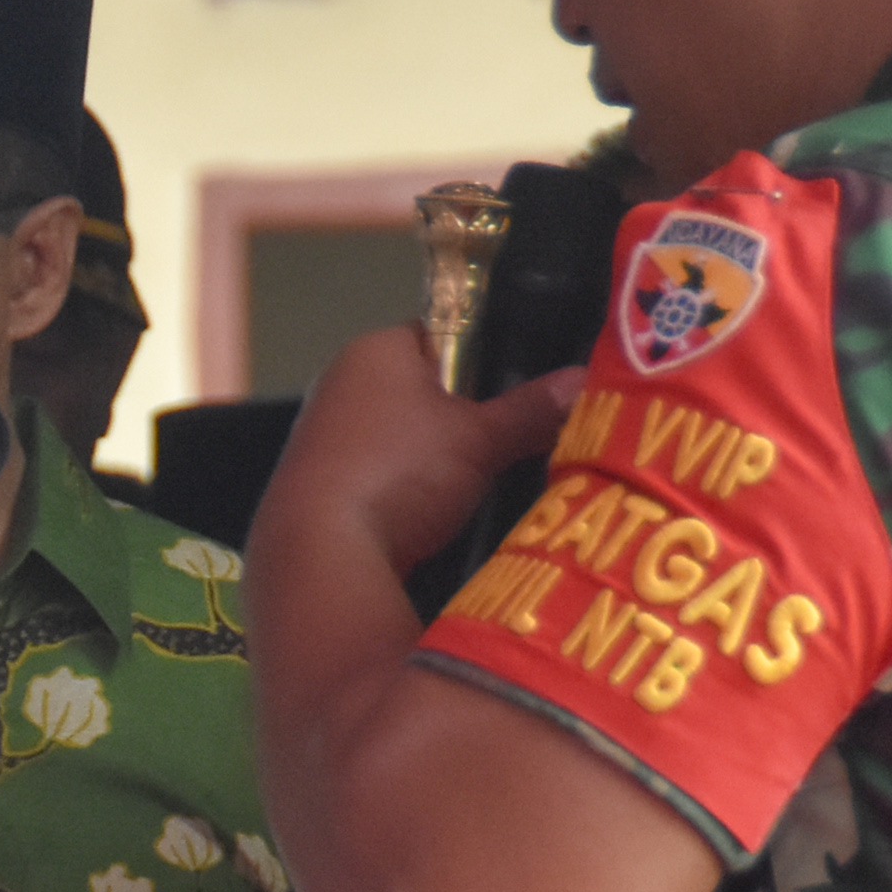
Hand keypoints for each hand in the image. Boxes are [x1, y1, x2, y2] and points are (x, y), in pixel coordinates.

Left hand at [251, 326, 588, 612]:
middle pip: (416, 391)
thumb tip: (583, 381)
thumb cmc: (402, 473)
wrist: (319, 555)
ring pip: (394, 441)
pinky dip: (397, 496)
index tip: (510, 395)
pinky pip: (369, 480)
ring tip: (465, 492)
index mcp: (373, 350)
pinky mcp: (308, 490)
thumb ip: (530, 409)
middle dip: (456, 420)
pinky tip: (421, 521)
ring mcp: (316, 439)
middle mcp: (336, 384)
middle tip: (499, 448)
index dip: (479, 361)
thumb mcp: (480, 439)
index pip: (439, 335)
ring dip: (427, 463)